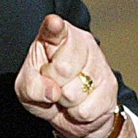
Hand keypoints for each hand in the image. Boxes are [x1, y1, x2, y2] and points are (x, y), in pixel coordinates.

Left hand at [15, 14, 117, 137]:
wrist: (71, 113)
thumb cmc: (46, 91)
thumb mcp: (26, 89)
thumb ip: (31, 86)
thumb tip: (52, 91)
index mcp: (56, 38)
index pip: (55, 30)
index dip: (54, 27)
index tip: (53, 23)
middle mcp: (82, 44)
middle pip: (63, 69)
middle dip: (53, 84)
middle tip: (53, 84)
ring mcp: (99, 64)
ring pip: (74, 93)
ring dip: (64, 102)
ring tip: (65, 95)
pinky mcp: (111, 87)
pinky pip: (85, 110)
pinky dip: (76, 114)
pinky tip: (79, 104)